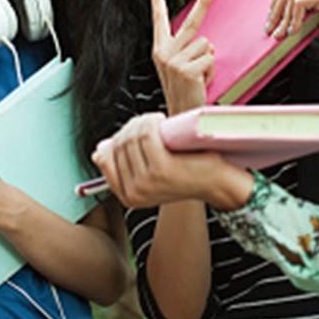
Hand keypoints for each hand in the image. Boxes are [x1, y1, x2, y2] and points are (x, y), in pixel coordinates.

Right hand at [91, 113, 252, 209]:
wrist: (219, 183)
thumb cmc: (187, 171)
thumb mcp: (150, 171)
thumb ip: (124, 163)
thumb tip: (99, 150)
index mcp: (127, 196)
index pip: (104, 158)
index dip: (117, 138)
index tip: (133, 131)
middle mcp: (133, 193)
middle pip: (118, 145)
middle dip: (132, 126)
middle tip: (150, 122)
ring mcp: (146, 183)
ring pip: (132, 137)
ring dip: (144, 122)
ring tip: (157, 122)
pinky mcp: (160, 170)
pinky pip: (146, 135)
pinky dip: (152, 122)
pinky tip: (162, 122)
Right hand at [150, 0, 215, 114]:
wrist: (181, 116)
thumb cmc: (185, 92)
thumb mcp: (179, 67)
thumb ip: (188, 50)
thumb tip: (207, 42)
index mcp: (160, 50)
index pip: (159, 19)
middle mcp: (164, 52)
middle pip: (191, 22)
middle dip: (204, 3)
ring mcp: (173, 60)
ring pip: (206, 44)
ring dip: (209, 61)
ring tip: (199, 77)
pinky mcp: (186, 68)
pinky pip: (210, 58)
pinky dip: (211, 70)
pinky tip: (200, 82)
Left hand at [266, 0, 318, 63]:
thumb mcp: (308, 13)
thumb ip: (293, 6)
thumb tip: (270, 13)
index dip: (275, 1)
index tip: (270, 20)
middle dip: (276, 10)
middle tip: (270, 29)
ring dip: (283, 18)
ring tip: (282, 34)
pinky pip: (298, 3)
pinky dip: (293, 19)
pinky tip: (295, 31)